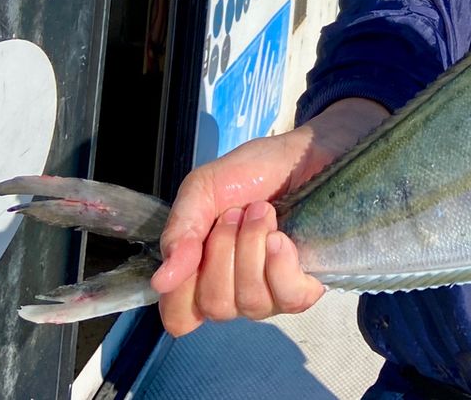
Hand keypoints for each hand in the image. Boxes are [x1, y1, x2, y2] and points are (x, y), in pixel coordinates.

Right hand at [151, 129, 328, 335]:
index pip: (180, 317)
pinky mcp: (306, 287)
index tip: (194, 246)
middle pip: (213, 306)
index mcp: (204, 273)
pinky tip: (282, 237)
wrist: (307, 153)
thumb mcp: (205, 188)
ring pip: (249, 301)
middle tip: (238, 213)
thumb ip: (181, 230)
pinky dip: (280, 265)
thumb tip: (162, 281)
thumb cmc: (257, 172)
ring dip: (252, 247)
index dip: (182, 291)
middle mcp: (236, 292)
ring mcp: (272, 294)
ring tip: (263, 213)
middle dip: (223, 250)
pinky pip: (288, 299)